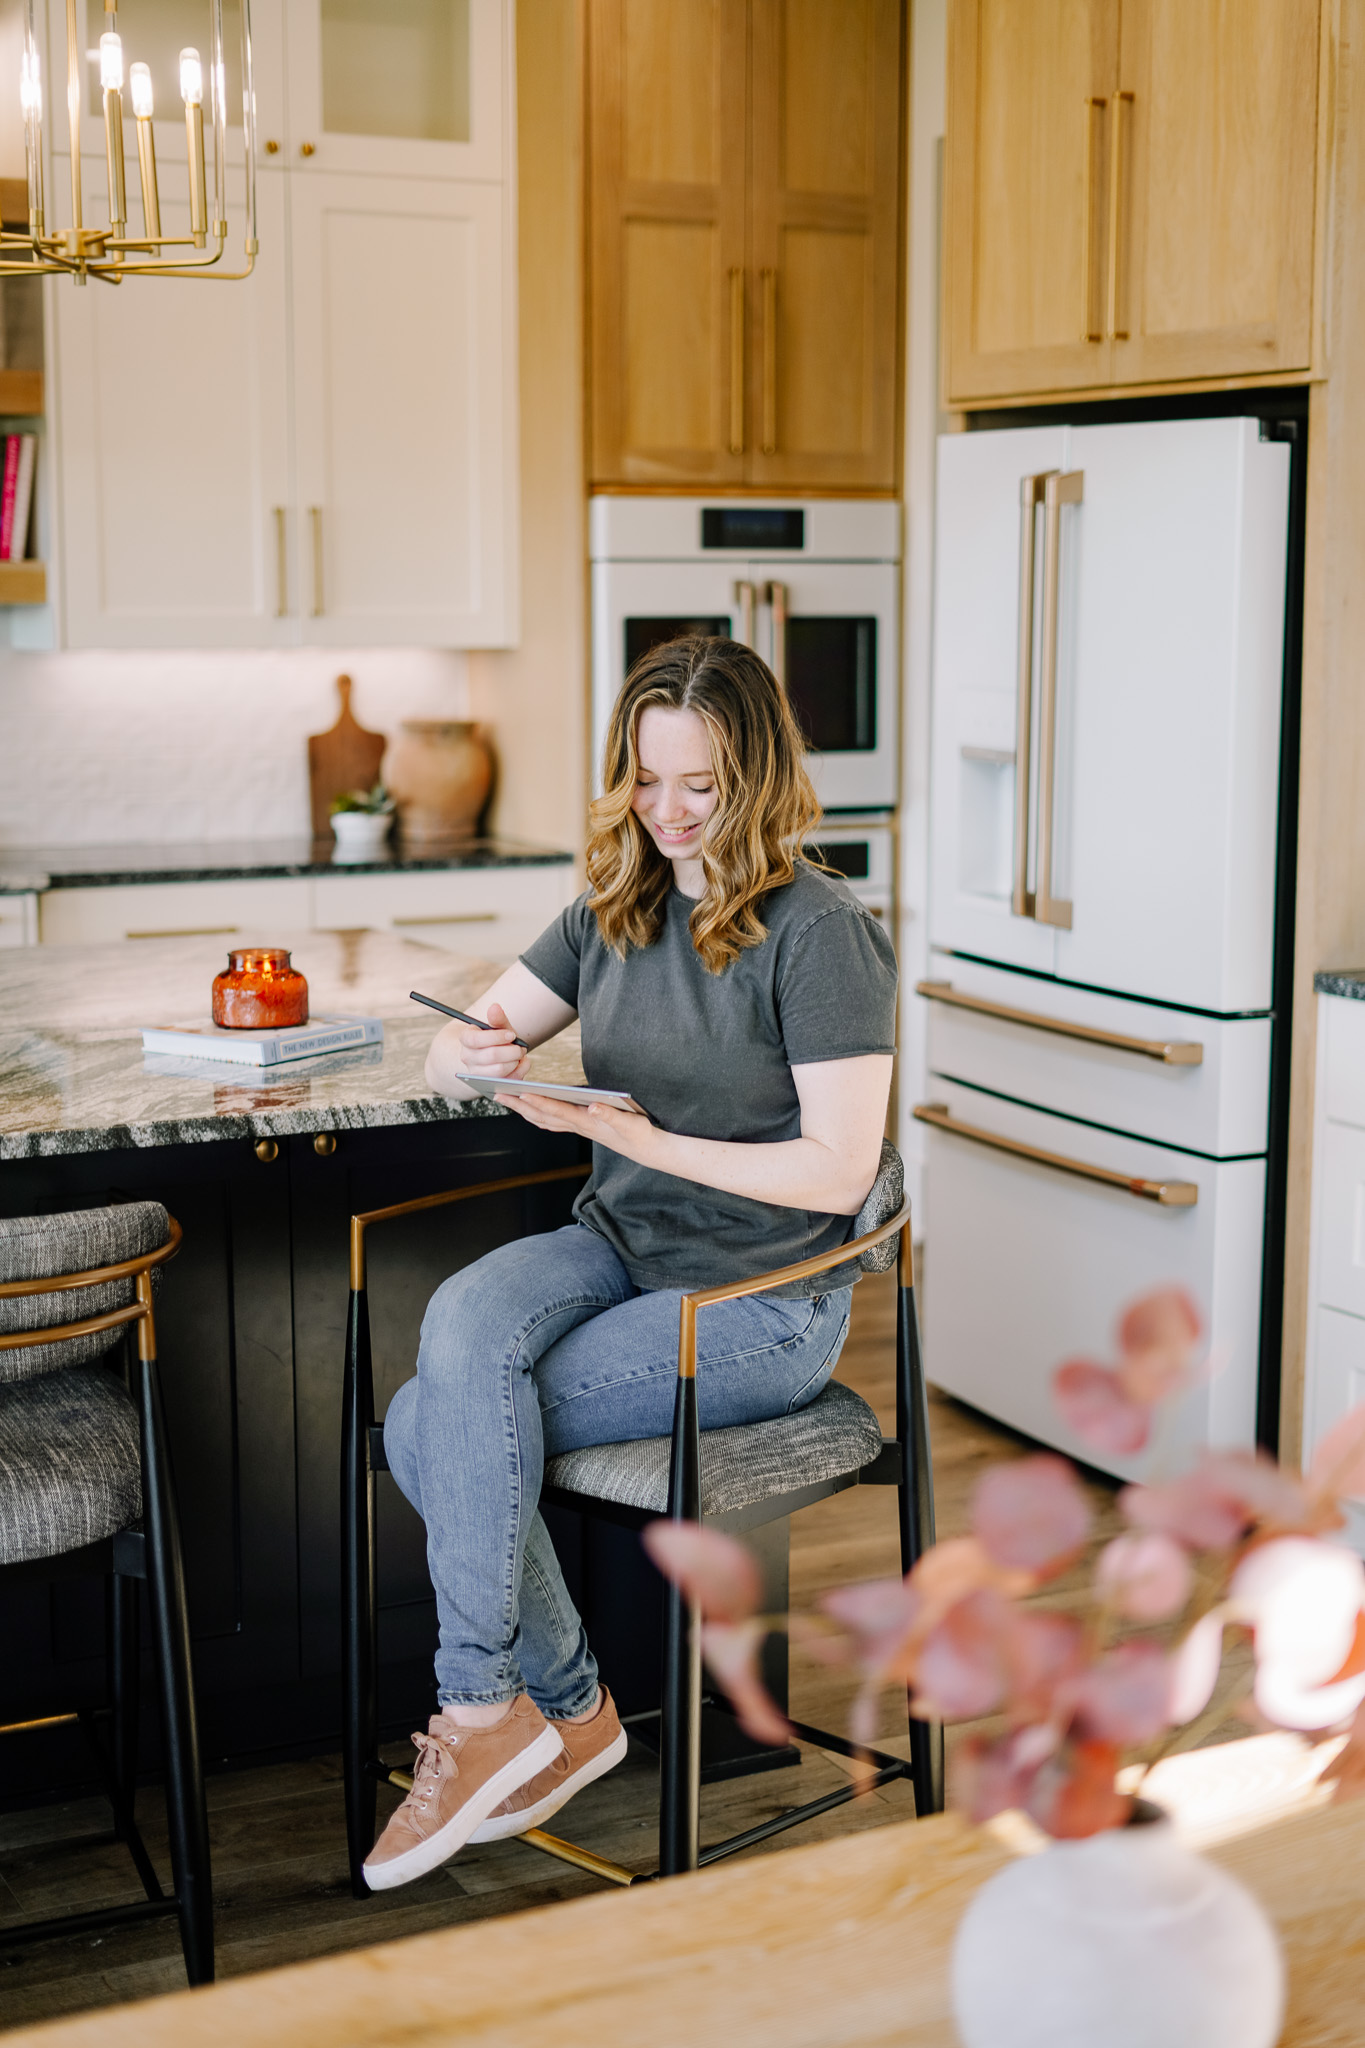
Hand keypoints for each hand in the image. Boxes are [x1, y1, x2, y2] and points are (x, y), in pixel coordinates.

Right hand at [456, 1001, 527, 1083]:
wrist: (491, 1055)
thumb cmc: (496, 1038)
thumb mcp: (497, 1027)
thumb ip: (497, 1018)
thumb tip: (495, 1007)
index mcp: (466, 1039)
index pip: (475, 1039)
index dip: (496, 1037)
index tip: (511, 1034)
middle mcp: (467, 1057)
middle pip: (491, 1056)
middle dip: (511, 1050)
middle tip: (520, 1046)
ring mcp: (477, 1073)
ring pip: (499, 1070)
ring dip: (515, 1061)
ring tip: (519, 1054)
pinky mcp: (489, 1084)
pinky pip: (507, 1080)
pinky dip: (520, 1071)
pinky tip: (522, 1062)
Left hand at [494, 1090, 656, 1161]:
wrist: (644, 1148)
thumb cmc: (638, 1132)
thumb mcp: (630, 1122)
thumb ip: (610, 1115)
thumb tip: (592, 1107)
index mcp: (587, 1122)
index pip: (558, 1111)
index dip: (539, 1102)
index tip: (521, 1093)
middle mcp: (578, 1126)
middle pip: (542, 1116)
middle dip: (519, 1105)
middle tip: (497, 1093)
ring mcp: (577, 1128)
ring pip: (543, 1119)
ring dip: (522, 1110)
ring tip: (505, 1098)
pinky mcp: (579, 1126)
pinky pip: (551, 1121)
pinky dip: (535, 1113)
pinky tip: (528, 1107)